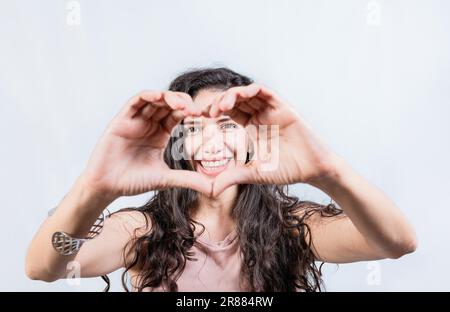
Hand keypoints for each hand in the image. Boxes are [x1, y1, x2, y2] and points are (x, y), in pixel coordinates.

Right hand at [82, 90, 212, 198]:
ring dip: (169, 98)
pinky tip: (159, 97)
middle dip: (183, 103)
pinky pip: (135, 101)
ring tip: (182, 105)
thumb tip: (214, 188)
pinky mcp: (121, 119)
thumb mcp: (166, 179)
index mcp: (160, 134)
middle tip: (195, 111)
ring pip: (154, 99)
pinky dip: (147, 96)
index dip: (191, 112)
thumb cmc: (134, 182)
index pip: (178, 115)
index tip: (205, 116)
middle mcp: (149, 124)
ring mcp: (135, 120)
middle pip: (169, 104)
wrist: (107, 187)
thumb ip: (189, 180)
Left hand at [207, 83, 339, 195]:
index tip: (201, 117)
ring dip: (233, 95)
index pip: (230, 112)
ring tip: (221, 106)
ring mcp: (271, 110)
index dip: (215, 111)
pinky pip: (266, 93)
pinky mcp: (283, 108)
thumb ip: (232, 177)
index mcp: (252, 127)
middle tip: (208, 112)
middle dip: (220, 102)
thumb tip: (210, 190)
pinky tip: (242, 95)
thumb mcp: (253, 173)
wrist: (312, 169)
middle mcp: (260, 116)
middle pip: (236, 100)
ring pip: (248, 93)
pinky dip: (253, 90)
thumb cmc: (286, 170)